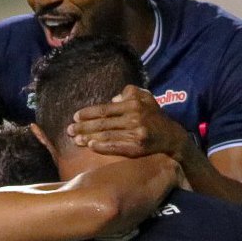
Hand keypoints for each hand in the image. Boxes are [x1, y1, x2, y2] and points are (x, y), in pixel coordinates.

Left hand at [67, 85, 191, 160]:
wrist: (172, 138)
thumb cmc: (155, 117)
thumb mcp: (146, 98)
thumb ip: (129, 93)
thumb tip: (112, 98)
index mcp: (133, 104)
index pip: (105, 108)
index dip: (88, 113)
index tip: (75, 116)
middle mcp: (134, 117)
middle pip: (103, 122)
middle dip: (83, 126)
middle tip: (69, 130)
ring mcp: (136, 133)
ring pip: (107, 135)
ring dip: (88, 138)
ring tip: (75, 140)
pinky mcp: (137, 147)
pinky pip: (116, 147)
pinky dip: (102, 146)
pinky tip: (91, 146)